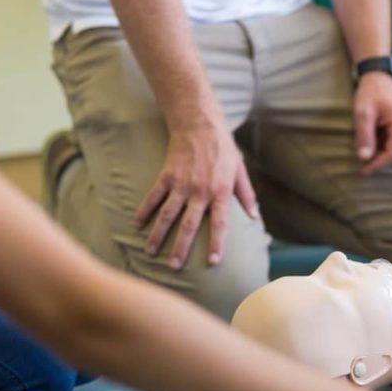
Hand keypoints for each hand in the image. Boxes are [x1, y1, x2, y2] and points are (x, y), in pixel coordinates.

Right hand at [133, 122, 257, 269]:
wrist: (199, 124)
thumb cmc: (223, 148)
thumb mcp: (240, 170)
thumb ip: (246, 195)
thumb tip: (254, 217)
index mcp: (220, 192)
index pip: (220, 223)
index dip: (217, 243)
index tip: (212, 262)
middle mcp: (200, 191)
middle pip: (189, 225)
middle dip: (181, 248)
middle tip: (174, 267)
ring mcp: (181, 184)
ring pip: (167, 215)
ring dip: (159, 235)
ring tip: (151, 253)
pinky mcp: (166, 176)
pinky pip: (153, 196)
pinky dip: (144, 211)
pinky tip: (137, 225)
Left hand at [354, 73, 391, 173]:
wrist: (379, 76)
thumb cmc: (371, 91)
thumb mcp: (363, 112)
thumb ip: (364, 135)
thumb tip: (364, 157)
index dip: (378, 165)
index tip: (363, 169)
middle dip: (379, 161)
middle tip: (361, 160)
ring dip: (379, 154)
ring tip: (363, 147)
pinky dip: (381, 147)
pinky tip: (370, 140)